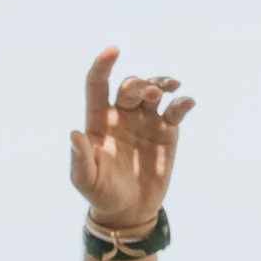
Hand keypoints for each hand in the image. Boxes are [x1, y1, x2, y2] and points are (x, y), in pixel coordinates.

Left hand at [70, 48, 195, 229]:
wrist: (129, 210)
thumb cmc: (101, 193)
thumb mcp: (85, 180)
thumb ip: (80, 158)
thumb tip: (74, 135)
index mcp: (99, 120)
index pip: (97, 84)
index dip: (103, 65)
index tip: (113, 50)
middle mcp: (122, 115)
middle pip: (130, 86)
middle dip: (140, 84)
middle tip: (151, 95)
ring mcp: (146, 121)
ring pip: (154, 91)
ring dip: (160, 84)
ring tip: (168, 89)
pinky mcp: (167, 132)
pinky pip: (176, 110)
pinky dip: (182, 103)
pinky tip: (185, 102)